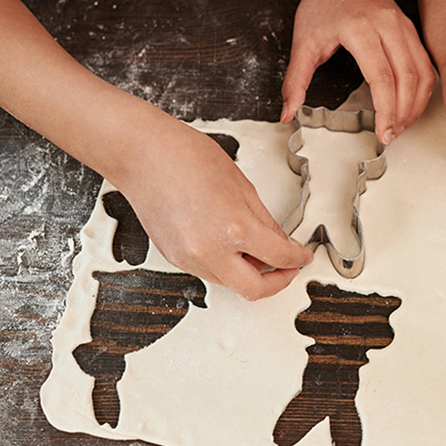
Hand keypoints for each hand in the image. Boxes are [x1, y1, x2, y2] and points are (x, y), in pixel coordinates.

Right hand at [114, 118, 314, 299]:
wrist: (143, 155)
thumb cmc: (185, 158)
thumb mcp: (242, 186)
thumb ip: (265, 221)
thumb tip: (281, 243)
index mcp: (233, 228)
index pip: (279, 257)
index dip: (297, 259)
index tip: (302, 256)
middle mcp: (209, 251)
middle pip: (255, 290)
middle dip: (277, 282)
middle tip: (287, 268)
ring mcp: (189, 259)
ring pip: (230, 283)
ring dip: (249, 274)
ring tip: (256, 251)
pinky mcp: (174, 259)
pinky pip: (209, 272)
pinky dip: (226, 265)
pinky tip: (231, 247)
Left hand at [281, 0, 434, 143]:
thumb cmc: (323, 4)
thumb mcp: (303, 42)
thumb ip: (295, 81)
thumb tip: (287, 113)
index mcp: (360, 28)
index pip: (382, 77)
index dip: (386, 110)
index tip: (383, 133)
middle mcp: (387, 25)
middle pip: (407, 78)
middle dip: (402, 113)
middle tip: (391, 136)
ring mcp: (403, 26)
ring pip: (422, 72)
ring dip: (415, 104)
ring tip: (401, 125)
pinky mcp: (411, 30)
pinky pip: (425, 64)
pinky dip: (421, 90)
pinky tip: (410, 106)